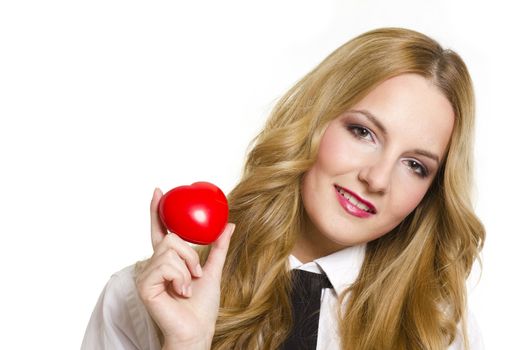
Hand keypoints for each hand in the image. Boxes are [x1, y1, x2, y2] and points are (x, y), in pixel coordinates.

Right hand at [136, 188, 234, 347]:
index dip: (158, 211)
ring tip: (188, 286)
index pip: (160, 230)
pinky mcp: (144, 285)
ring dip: (188, 268)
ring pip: (170, 249)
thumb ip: (218, 247)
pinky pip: (167, 265)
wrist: (197, 330)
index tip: (160, 191)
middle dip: (190, 255)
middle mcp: (153, 265)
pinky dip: (181, 278)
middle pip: (170, 238)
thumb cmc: (202, 306)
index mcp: (167, 261)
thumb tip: (228, 224)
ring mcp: (147, 275)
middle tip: (196, 274)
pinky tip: (180, 292)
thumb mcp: (213, 270)